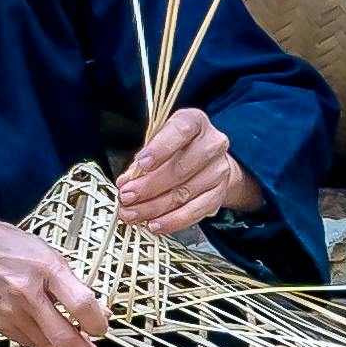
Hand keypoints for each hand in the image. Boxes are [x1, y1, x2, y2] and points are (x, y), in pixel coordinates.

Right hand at [0, 203, 105, 346]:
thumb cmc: (4, 246)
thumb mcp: (45, 253)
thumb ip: (72, 283)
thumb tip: (99, 311)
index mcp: (45, 269)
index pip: (82, 306)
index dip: (98, 323)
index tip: (101, 325)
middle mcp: (28, 294)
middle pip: (64, 338)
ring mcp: (11, 313)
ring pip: (47, 346)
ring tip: (74, 342)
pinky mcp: (0, 325)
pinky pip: (29, 343)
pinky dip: (45, 344)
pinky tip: (51, 337)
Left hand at [109, 109, 261, 238]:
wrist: (208, 162)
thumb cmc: (176, 148)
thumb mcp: (157, 144)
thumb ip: (141, 162)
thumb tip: (126, 182)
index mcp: (195, 122)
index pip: (180, 131)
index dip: (160, 148)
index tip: (142, 163)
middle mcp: (212, 144)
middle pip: (181, 168)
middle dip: (149, 186)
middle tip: (127, 197)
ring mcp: (219, 171)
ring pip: (185, 193)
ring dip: (155, 208)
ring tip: (133, 214)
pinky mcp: (219, 195)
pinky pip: (195, 212)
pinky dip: (172, 221)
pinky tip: (155, 224)